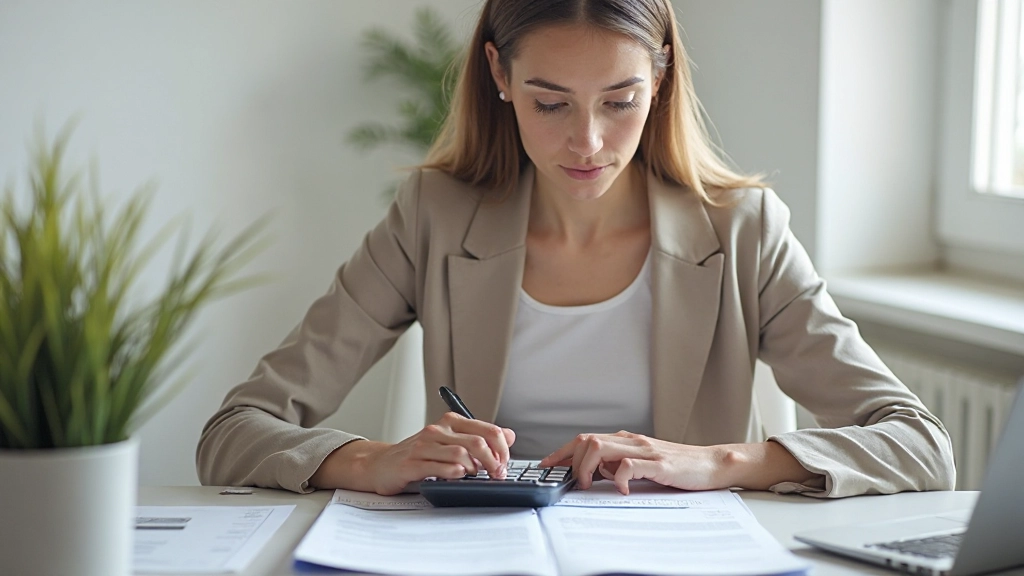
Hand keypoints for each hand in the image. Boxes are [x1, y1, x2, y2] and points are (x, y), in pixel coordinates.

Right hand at [363, 412, 515, 495]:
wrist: (381, 464)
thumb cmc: (418, 455)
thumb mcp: (451, 443)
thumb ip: (479, 438)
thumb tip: (509, 436)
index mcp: (450, 422)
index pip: (488, 430)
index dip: (502, 449)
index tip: (504, 463)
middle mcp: (437, 430)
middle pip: (478, 443)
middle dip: (494, 462)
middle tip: (497, 474)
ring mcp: (423, 446)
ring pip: (461, 455)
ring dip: (474, 469)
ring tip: (474, 476)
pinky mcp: (412, 464)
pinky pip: (440, 468)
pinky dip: (454, 474)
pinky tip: (457, 477)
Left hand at [538, 431, 723, 494]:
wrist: (711, 464)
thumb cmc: (678, 466)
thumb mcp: (643, 463)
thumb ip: (620, 464)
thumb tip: (597, 473)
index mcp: (625, 440)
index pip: (585, 439)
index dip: (562, 452)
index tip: (546, 466)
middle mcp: (631, 440)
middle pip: (587, 440)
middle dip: (572, 462)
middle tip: (575, 482)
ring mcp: (644, 450)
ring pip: (601, 447)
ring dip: (588, 468)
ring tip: (591, 485)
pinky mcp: (658, 463)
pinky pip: (629, 466)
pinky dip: (618, 478)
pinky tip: (622, 490)